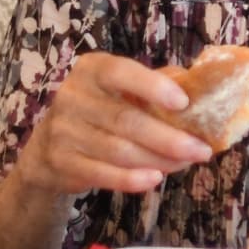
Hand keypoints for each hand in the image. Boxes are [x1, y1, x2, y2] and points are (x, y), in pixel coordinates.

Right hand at [15, 53, 214, 198]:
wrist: (46, 147)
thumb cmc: (101, 109)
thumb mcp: (121, 88)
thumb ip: (156, 84)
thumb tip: (202, 90)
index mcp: (92, 69)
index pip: (120, 72)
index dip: (152, 86)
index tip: (183, 102)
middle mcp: (72, 97)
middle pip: (126, 120)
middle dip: (169, 138)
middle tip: (201, 150)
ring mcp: (63, 131)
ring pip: (119, 150)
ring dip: (158, 160)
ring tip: (185, 163)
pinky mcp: (60, 163)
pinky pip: (101, 174)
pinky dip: (130, 179)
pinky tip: (155, 179)